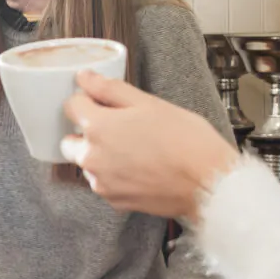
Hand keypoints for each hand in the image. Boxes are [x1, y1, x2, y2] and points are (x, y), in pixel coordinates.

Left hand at [61, 72, 239, 220]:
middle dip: (87, 132)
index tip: (104, 101)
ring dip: (100, 155)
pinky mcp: (114, 201)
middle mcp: (92, 157)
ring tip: (135, 150)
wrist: (207, 184)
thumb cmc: (185, 140)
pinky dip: (114, 175)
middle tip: (119, 127)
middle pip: (71, 140)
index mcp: (98, 127)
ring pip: (87, 163)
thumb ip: (110, 89)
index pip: (71, 105)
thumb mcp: (149, 103)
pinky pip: (104, 183)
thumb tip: (84, 77)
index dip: (88, 99)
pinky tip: (140, 168)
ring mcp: (102, 182)